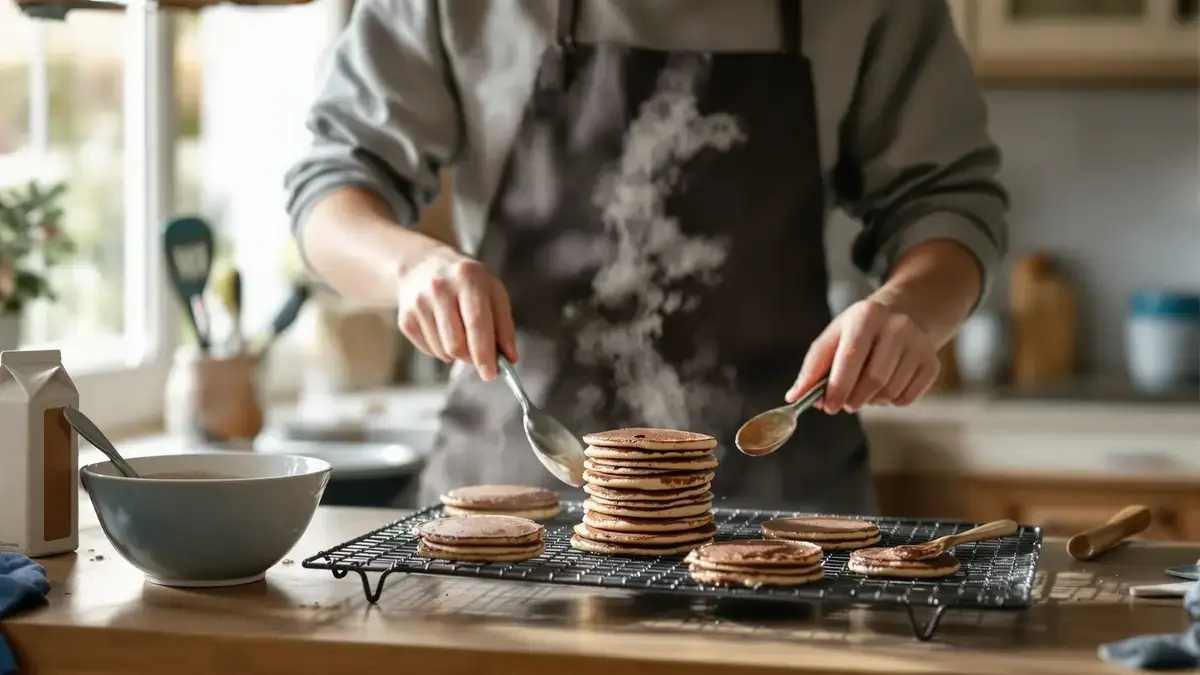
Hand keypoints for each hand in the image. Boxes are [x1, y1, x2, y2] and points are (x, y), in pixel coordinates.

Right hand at [395, 246, 516, 381]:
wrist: (423, 266)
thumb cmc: (466, 282)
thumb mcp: (493, 291)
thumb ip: (504, 324)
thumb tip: (510, 357)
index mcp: (467, 279)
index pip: (476, 322)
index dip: (485, 353)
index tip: (491, 373)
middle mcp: (439, 289)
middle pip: (456, 344)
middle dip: (472, 357)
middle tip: (479, 352)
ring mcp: (418, 304)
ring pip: (443, 351)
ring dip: (457, 353)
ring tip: (459, 332)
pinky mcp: (405, 319)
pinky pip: (429, 351)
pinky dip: (441, 349)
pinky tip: (443, 330)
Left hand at [786, 299, 939, 412]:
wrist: (904, 312)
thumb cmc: (860, 331)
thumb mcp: (834, 337)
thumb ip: (813, 367)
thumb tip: (794, 396)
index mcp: (866, 316)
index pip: (851, 357)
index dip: (838, 386)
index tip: (829, 406)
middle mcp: (897, 326)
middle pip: (874, 379)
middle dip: (854, 398)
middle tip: (845, 403)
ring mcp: (919, 344)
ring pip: (890, 391)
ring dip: (871, 400)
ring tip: (864, 389)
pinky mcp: (932, 362)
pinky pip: (907, 397)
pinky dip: (890, 401)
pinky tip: (885, 386)